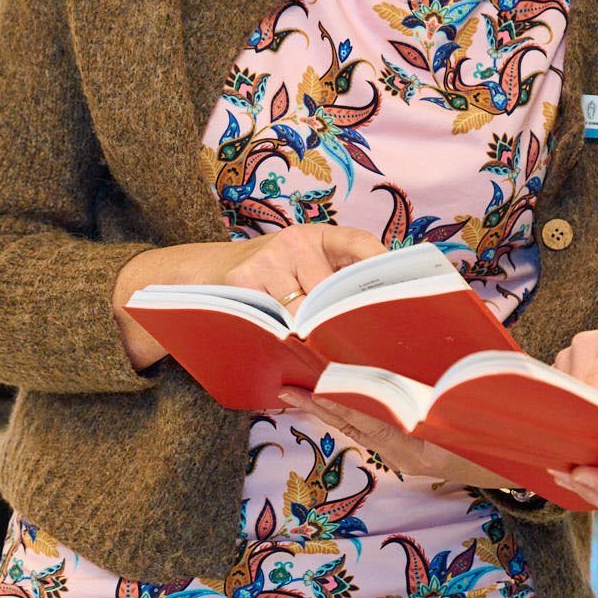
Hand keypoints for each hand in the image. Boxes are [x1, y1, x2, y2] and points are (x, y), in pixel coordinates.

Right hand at [111, 224, 387, 368]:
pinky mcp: (244, 278)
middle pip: (335, 290)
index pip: (358, 243)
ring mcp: (268, 258)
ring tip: (325, 361)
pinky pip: (276, 321)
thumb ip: (325, 286)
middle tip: (367, 353)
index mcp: (315, 236)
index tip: (398, 293)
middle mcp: (295, 241)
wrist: (198, 274)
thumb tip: (372, 322)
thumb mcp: (294, 271)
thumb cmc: (260, 282)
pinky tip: (287, 353)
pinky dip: (284, 342)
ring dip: (314, 340)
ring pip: (306, 311)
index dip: (381, 265)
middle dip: (347, 322)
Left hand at [277, 390, 518, 491]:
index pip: (370, 418)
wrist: (533, 466)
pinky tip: (320, 397)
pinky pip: (367, 433)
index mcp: (426, 444)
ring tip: (287, 386)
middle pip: (353, 424)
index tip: (308, 380)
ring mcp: (406, 459)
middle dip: (317, 403)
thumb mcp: (487, 400)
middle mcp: (410, 455)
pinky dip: (342, 416)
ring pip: (355, 430)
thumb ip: (460, 380)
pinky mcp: (406, 457)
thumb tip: (453, 337)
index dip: (337, 399)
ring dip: (322, 409)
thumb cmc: (511, 428)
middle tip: (281, 382)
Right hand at [553, 312, 597, 430]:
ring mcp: (570, 353)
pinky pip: (562, 396)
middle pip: (580, 396)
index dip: (597, 415)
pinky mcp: (562, 365)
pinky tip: (597, 415)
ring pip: (569, 400)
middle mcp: (588, 344)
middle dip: (594, 422)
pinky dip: (577, 410)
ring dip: (585, 416)